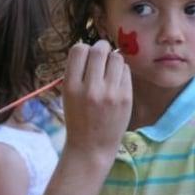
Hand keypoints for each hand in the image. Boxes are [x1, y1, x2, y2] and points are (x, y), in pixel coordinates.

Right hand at [62, 39, 131, 162]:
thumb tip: (91, 48)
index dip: (84, 48)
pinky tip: (116, 81)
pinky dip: (121, 71)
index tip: (87, 55)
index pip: (78, 50)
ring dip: (113, 59)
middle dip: (101, 47)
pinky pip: (126, 71)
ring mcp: (110, 93)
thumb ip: (77, 72)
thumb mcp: (68, 95)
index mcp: (71, 86)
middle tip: (102, 54)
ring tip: (109, 69)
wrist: (91, 147)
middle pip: (99, 50)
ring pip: (116, 58)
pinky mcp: (126, 97)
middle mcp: (90, 88)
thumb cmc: (78, 118)